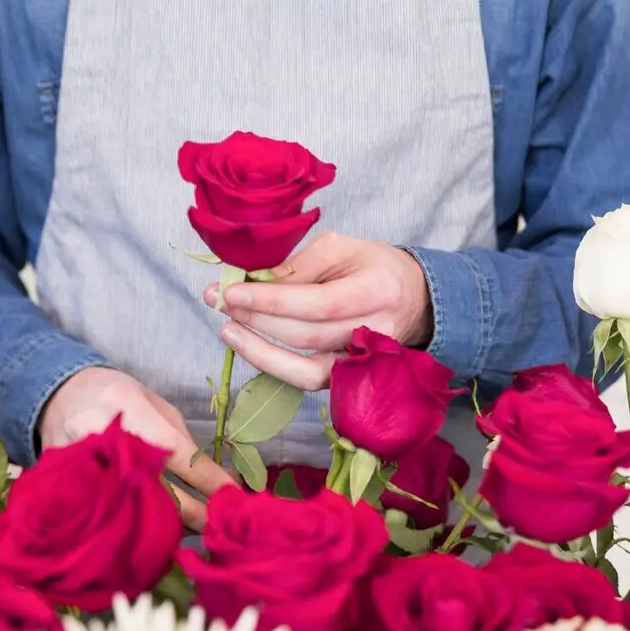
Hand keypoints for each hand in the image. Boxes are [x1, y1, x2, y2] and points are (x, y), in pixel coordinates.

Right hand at [38, 367, 234, 529]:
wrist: (58, 396)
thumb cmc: (115, 397)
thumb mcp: (151, 403)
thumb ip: (178, 438)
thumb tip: (214, 478)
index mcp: (128, 407)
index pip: (175, 451)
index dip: (207, 478)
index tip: (233, 497)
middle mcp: (102, 437)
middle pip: (153, 487)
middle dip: (192, 512)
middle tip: (219, 527)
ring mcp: (79, 465)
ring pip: (130, 509)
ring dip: (164, 526)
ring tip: (194, 537)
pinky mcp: (66, 486)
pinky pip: (105, 514)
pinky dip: (131, 527)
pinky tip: (153, 538)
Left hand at [201, 232, 431, 391]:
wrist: (412, 298)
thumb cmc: (371, 266)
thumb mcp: (340, 248)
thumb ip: (299, 265)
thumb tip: (253, 281)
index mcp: (377, 290)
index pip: (319, 303)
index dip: (272, 301)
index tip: (231, 291)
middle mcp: (376, 332)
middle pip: (308, 335)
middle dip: (256, 319)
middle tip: (217, 301)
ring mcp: (364, 362)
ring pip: (306, 367)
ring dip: (259, 350)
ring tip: (227, 329)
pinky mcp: (350, 379)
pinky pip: (308, 382)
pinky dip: (275, 367)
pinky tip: (249, 348)